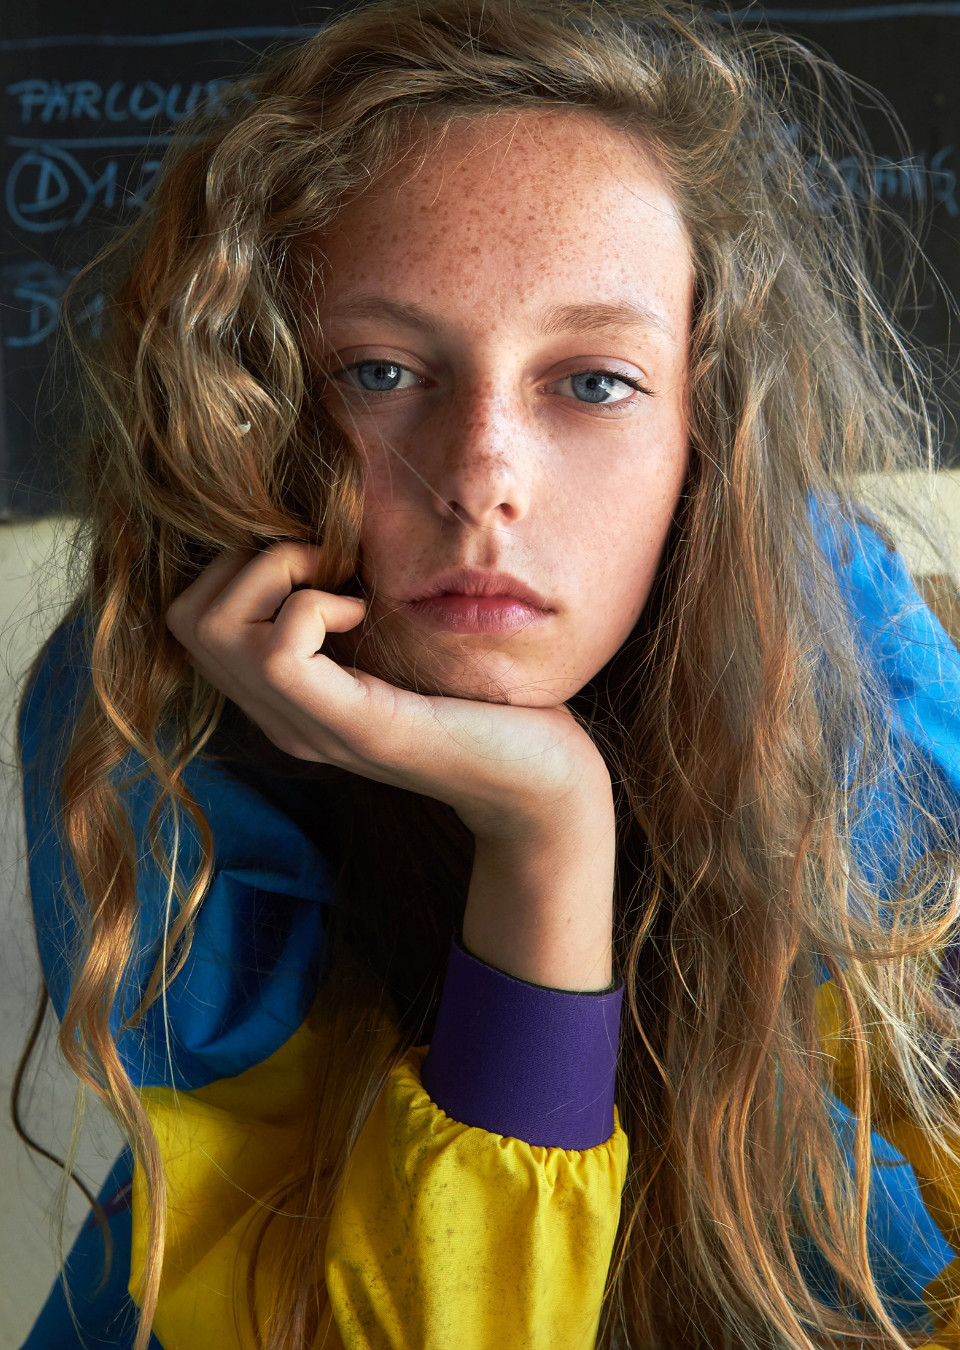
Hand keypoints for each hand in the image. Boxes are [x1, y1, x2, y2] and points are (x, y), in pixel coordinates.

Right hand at [166, 543, 615, 988]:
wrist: (542, 780)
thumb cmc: (484, 700)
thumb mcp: (399, 641)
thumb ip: (349, 606)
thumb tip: (323, 528)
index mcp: (287, 700)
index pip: (190, 620)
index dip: (241, 568)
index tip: (320, 565)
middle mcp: (284, 719)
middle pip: (187, 618)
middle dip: (248, 563)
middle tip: (327, 569)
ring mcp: (311, 727)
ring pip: (212, 627)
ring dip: (277, 576)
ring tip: (343, 588)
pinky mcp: (355, 726)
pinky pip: (279, 652)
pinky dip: (315, 605)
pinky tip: (364, 615)